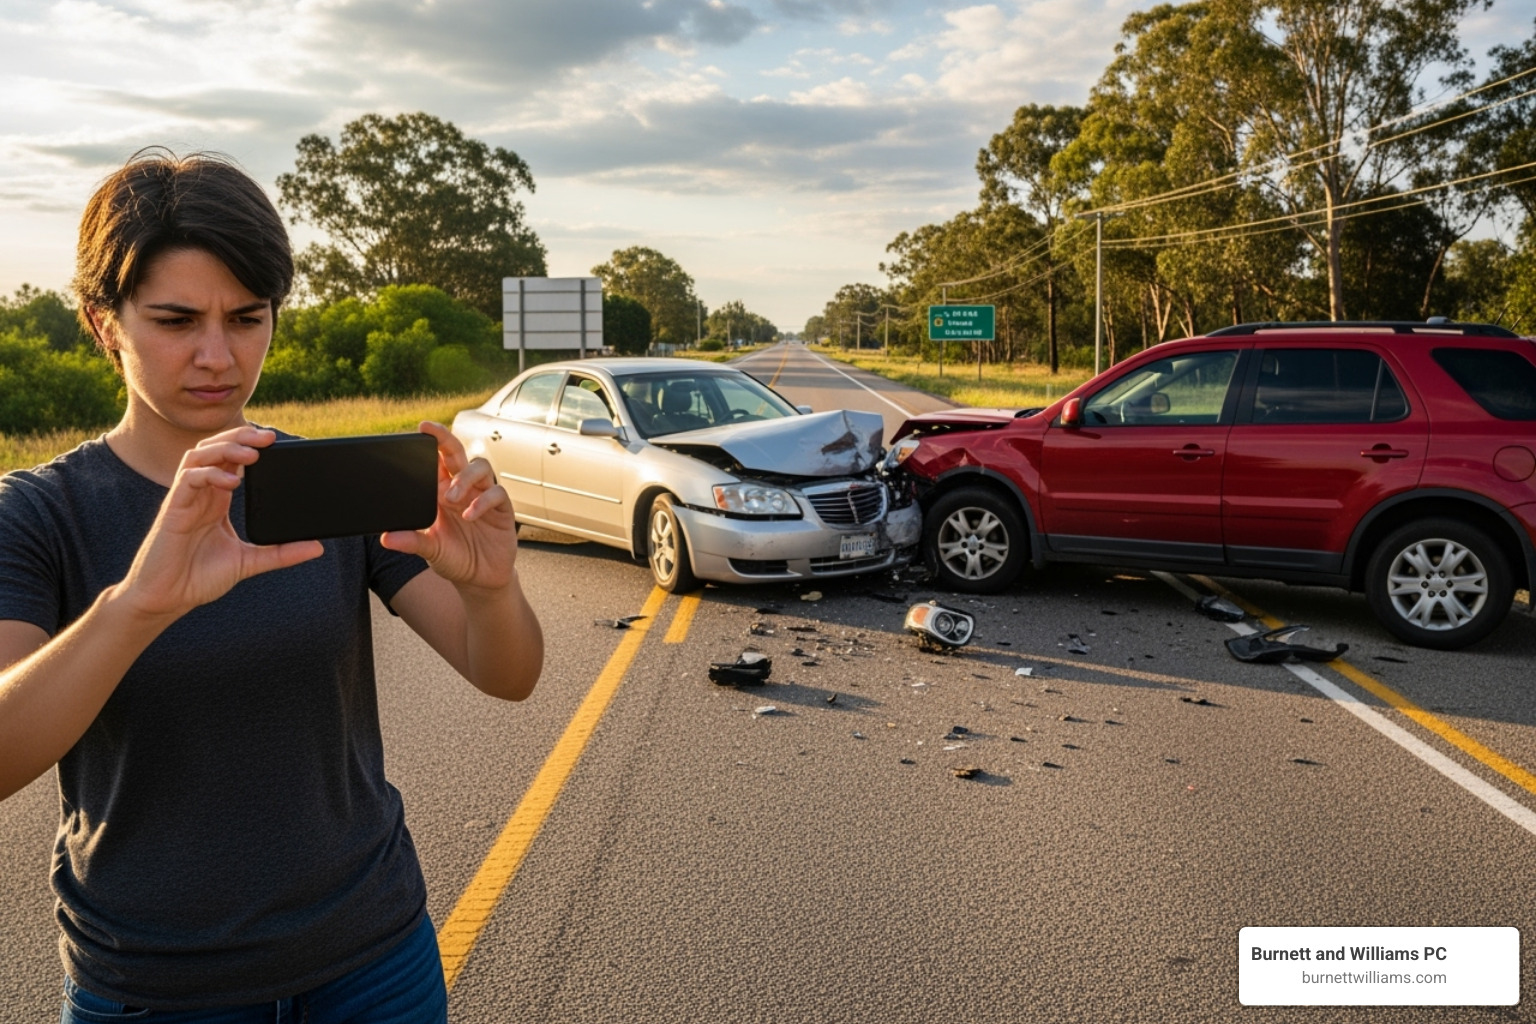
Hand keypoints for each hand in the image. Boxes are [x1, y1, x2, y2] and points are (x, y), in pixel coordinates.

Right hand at [116, 426, 322, 619]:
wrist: (167, 598)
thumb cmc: (199, 577)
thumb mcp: (249, 562)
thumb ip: (281, 553)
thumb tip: (316, 547)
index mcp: (217, 499)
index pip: (231, 459)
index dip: (250, 445)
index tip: (276, 442)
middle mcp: (201, 494)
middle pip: (215, 448)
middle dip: (241, 436)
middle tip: (269, 437)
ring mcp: (186, 499)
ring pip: (199, 455)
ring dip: (225, 448)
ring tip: (252, 454)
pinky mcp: (173, 510)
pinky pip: (187, 479)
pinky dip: (209, 474)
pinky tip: (231, 482)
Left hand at [381, 422, 515, 594]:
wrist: (480, 580)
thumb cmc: (454, 559)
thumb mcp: (430, 550)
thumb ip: (412, 542)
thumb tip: (386, 537)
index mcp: (441, 492)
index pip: (435, 461)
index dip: (430, 444)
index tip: (420, 430)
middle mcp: (463, 489)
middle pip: (457, 454)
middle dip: (446, 440)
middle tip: (433, 432)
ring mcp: (483, 497)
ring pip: (479, 468)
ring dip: (465, 478)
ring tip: (452, 498)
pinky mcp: (502, 509)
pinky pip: (496, 493)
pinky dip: (483, 502)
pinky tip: (470, 515)